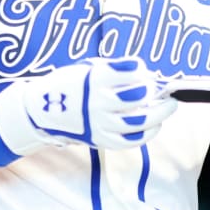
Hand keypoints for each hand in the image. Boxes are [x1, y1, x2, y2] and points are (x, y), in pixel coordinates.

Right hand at [0, 57, 176, 163]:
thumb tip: (142, 72)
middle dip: (155, 92)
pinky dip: (147, 134)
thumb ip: (112, 69)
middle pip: (138, 98)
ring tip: (169, 106)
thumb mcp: (85, 68)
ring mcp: (99, 123)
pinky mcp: (100, 140)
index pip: (129, 72)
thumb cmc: (68, 84)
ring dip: (159, 114)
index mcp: (93, 79)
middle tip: (163, 90)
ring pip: (138, 122)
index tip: (142, 69)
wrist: (41, 110)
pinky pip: (129, 141)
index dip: (140, 70)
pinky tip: (155, 126)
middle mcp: (97, 102)